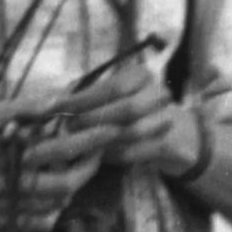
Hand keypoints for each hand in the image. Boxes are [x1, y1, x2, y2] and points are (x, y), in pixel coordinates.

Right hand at [0, 106, 106, 228]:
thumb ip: (28, 107)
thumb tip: (62, 100)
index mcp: (6, 150)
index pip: (60, 150)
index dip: (89, 141)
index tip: (110, 129)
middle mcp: (4, 180)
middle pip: (61, 187)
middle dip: (87, 171)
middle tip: (98, 154)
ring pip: (51, 206)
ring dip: (71, 189)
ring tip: (79, 169)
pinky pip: (33, 221)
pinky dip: (50, 210)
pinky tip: (54, 193)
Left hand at [53, 62, 199, 176]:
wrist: (177, 134)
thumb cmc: (132, 111)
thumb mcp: (113, 96)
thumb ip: (87, 97)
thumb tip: (53, 101)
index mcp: (142, 75)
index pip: (113, 86)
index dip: (84, 98)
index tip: (57, 107)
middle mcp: (159, 93)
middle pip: (126, 108)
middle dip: (94, 119)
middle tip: (69, 128)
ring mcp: (168, 119)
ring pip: (133, 132)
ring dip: (103, 139)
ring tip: (81, 142)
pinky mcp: (170, 145)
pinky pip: (137, 152)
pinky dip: (116, 155)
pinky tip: (100, 155)